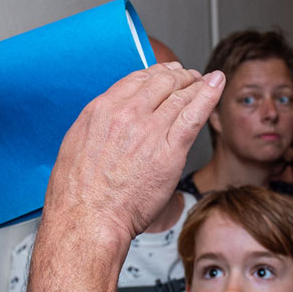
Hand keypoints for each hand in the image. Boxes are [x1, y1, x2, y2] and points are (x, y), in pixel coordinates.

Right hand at [45, 64, 222, 245]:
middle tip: (190, 77)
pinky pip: (194, 114)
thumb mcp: (76, 145)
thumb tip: (107, 121)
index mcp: (101, 110)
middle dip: (179, 76)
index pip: (136, 78)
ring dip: (196, 85)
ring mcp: (149, 130)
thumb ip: (97, 127)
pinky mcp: (169, 150)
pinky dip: (209, 96)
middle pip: (161, 82)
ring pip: (180, 95)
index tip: (165, 74)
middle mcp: (126, 114)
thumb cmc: (78, 194)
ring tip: (205, 83)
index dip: (156, 73)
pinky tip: (216, 85)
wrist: (87, 219)